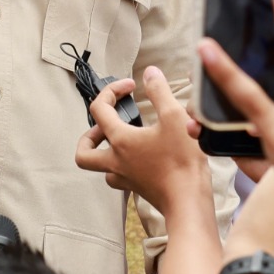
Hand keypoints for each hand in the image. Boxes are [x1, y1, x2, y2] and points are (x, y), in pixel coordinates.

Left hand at [74, 68, 209, 219]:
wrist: (188, 200)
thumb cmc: (181, 160)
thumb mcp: (174, 117)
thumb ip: (160, 91)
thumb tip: (150, 73)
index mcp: (120, 140)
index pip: (99, 109)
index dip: (111, 90)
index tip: (131, 86)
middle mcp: (116, 161)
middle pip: (84, 151)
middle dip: (89, 135)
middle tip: (107, 124)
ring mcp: (125, 178)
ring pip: (100, 167)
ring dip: (104, 153)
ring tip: (121, 141)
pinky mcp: (138, 189)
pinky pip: (119, 178)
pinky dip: (122, 167)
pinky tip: (138, 159)